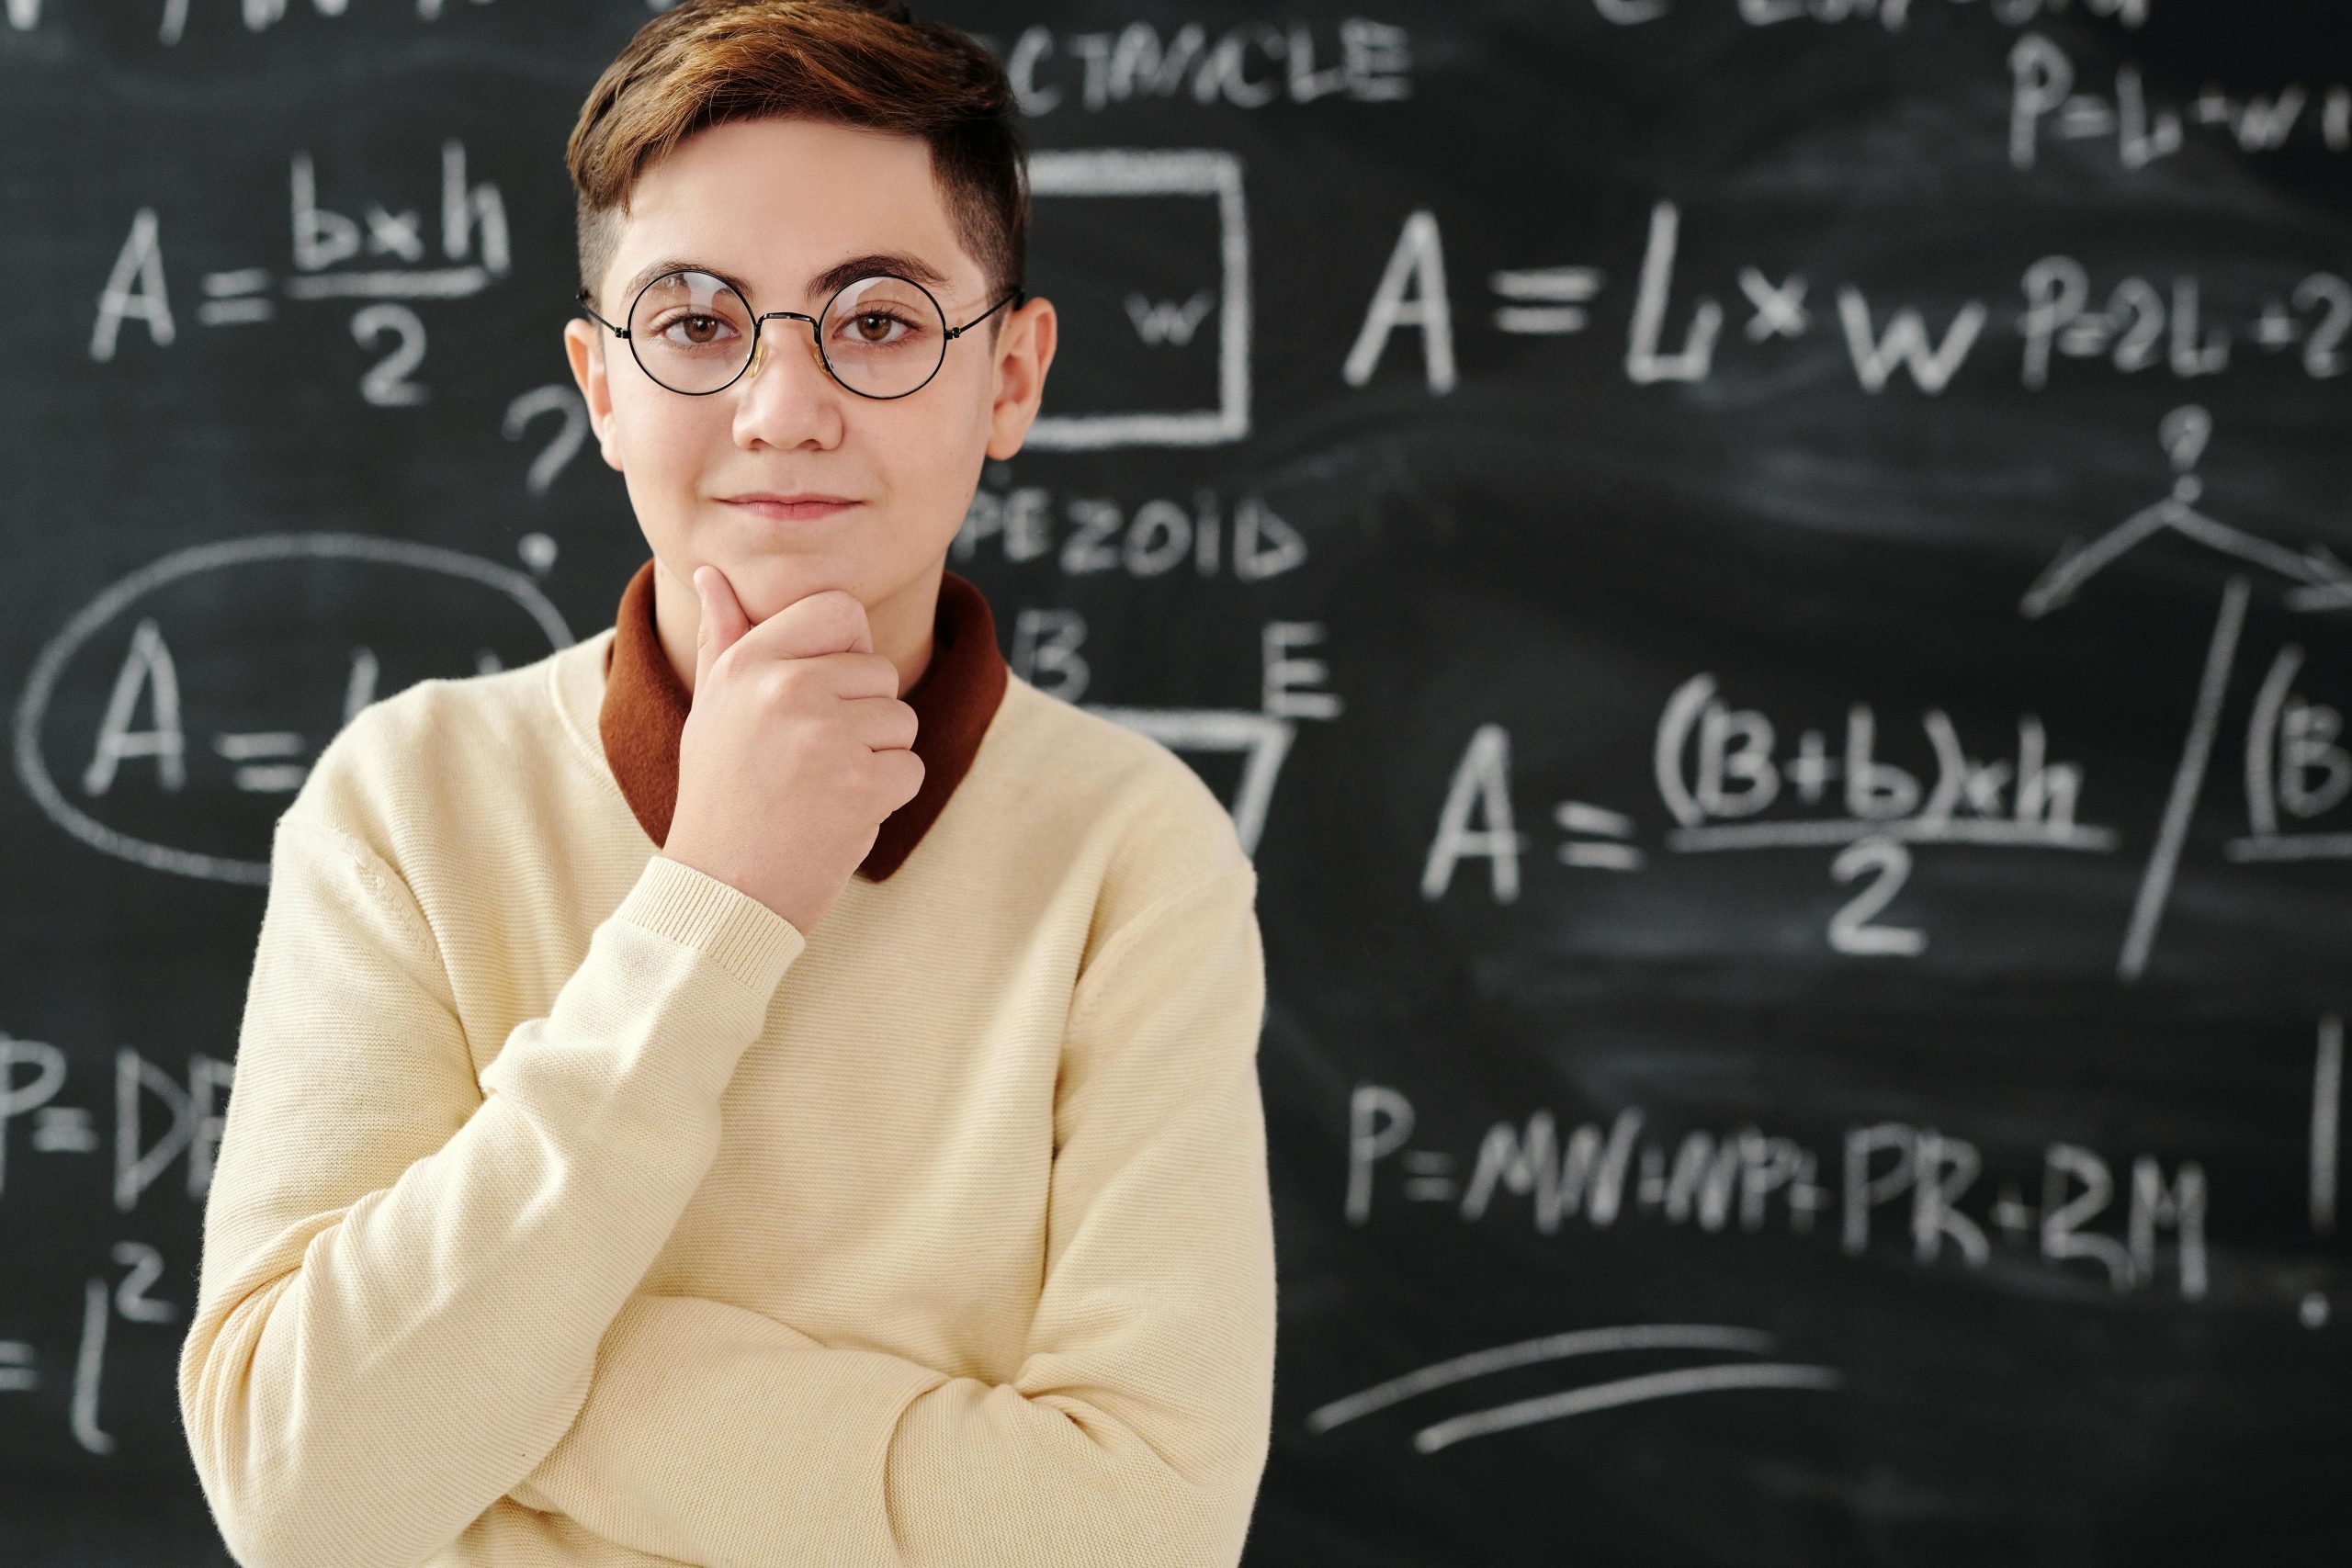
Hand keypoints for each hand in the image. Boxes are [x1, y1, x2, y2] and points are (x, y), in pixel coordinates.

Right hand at [660, 563, 923, 934]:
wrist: (721, 888)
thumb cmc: (719, 796)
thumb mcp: (710, 708)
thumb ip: (724, 638)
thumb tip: (714, 576)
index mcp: (751, 661)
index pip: (840, 611)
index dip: (846, 653)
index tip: (820, 695)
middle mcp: (787, 688)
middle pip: (880, 672)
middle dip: (863, 716)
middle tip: (810, 760)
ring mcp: (826, 736)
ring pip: (902, 720)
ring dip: (877, 758)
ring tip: (822, 788)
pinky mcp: (861, 784)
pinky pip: (912, 769)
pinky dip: (888, 797)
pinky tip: (840, 814)